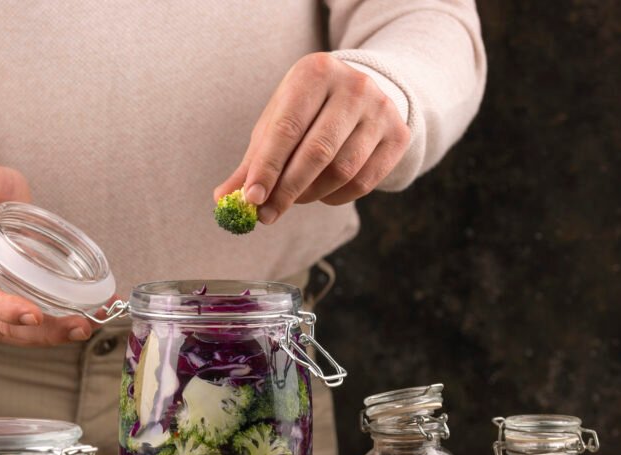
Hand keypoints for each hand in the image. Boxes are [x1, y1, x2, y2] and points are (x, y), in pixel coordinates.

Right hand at [0, 163, 95, 345]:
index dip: (6, 309)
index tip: (34, 315)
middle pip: (4, 325)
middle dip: (43, 332)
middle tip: (80, 326)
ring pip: (18, 334)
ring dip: (53, 336)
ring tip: (86, 327)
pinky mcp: (6, 311)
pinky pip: (29, 330)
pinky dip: (56, 330)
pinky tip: (85, 320)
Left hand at [215, 53, 409, 222]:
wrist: (360, 94)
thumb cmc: (306, 112)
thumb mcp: (276, 123)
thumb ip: (252, 162)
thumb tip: (222, 200)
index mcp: (315, 73)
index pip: (287, 129)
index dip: (267, 168)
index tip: (251, 199)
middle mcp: (354, 86)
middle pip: (317, 152)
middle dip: (286, 191)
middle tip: (265, 216)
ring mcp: (381, 110)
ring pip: (341, 171)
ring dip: (310, 195)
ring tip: (292, 197)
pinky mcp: (398, 135)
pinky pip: (363, 182)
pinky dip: (335, 197)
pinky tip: (321, 192)